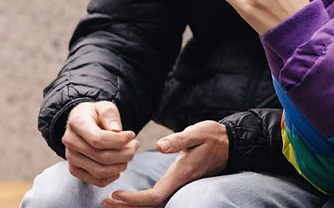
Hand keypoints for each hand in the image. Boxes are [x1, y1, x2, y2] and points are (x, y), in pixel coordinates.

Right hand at [62, 101, 139, 186]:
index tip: (132, 135)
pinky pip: (96, 181)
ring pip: (100, 171)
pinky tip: (119, 165)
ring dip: (120, 165)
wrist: (81, 123)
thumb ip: (110, 114)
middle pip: (102, 157)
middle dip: (125, 154)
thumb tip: (116, 130)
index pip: (99, 139)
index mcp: (76, 123)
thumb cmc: (95, 114)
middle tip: (135, 146)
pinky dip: (112, 176)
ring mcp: (71, 157)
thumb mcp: (104, 106)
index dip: (119, 141)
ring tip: (129, 154)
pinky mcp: (74, 169)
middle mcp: (70, 141)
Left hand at [102, 121, 227, 206]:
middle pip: (151, 207)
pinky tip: (128, 197)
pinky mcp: (178, 184)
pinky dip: (141, 201)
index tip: (115, 193)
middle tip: (105, 202)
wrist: (228, 143)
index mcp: (181, 175)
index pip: (154, 197)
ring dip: (132, 206)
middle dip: (127, 207)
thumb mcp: (196, 132)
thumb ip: (178, 140)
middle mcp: (179, 186)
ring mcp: (179, 187)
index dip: (133, 199)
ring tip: (111, 202)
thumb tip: (160, 146)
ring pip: (154, 205)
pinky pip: (158, 199)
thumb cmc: (211, 136)